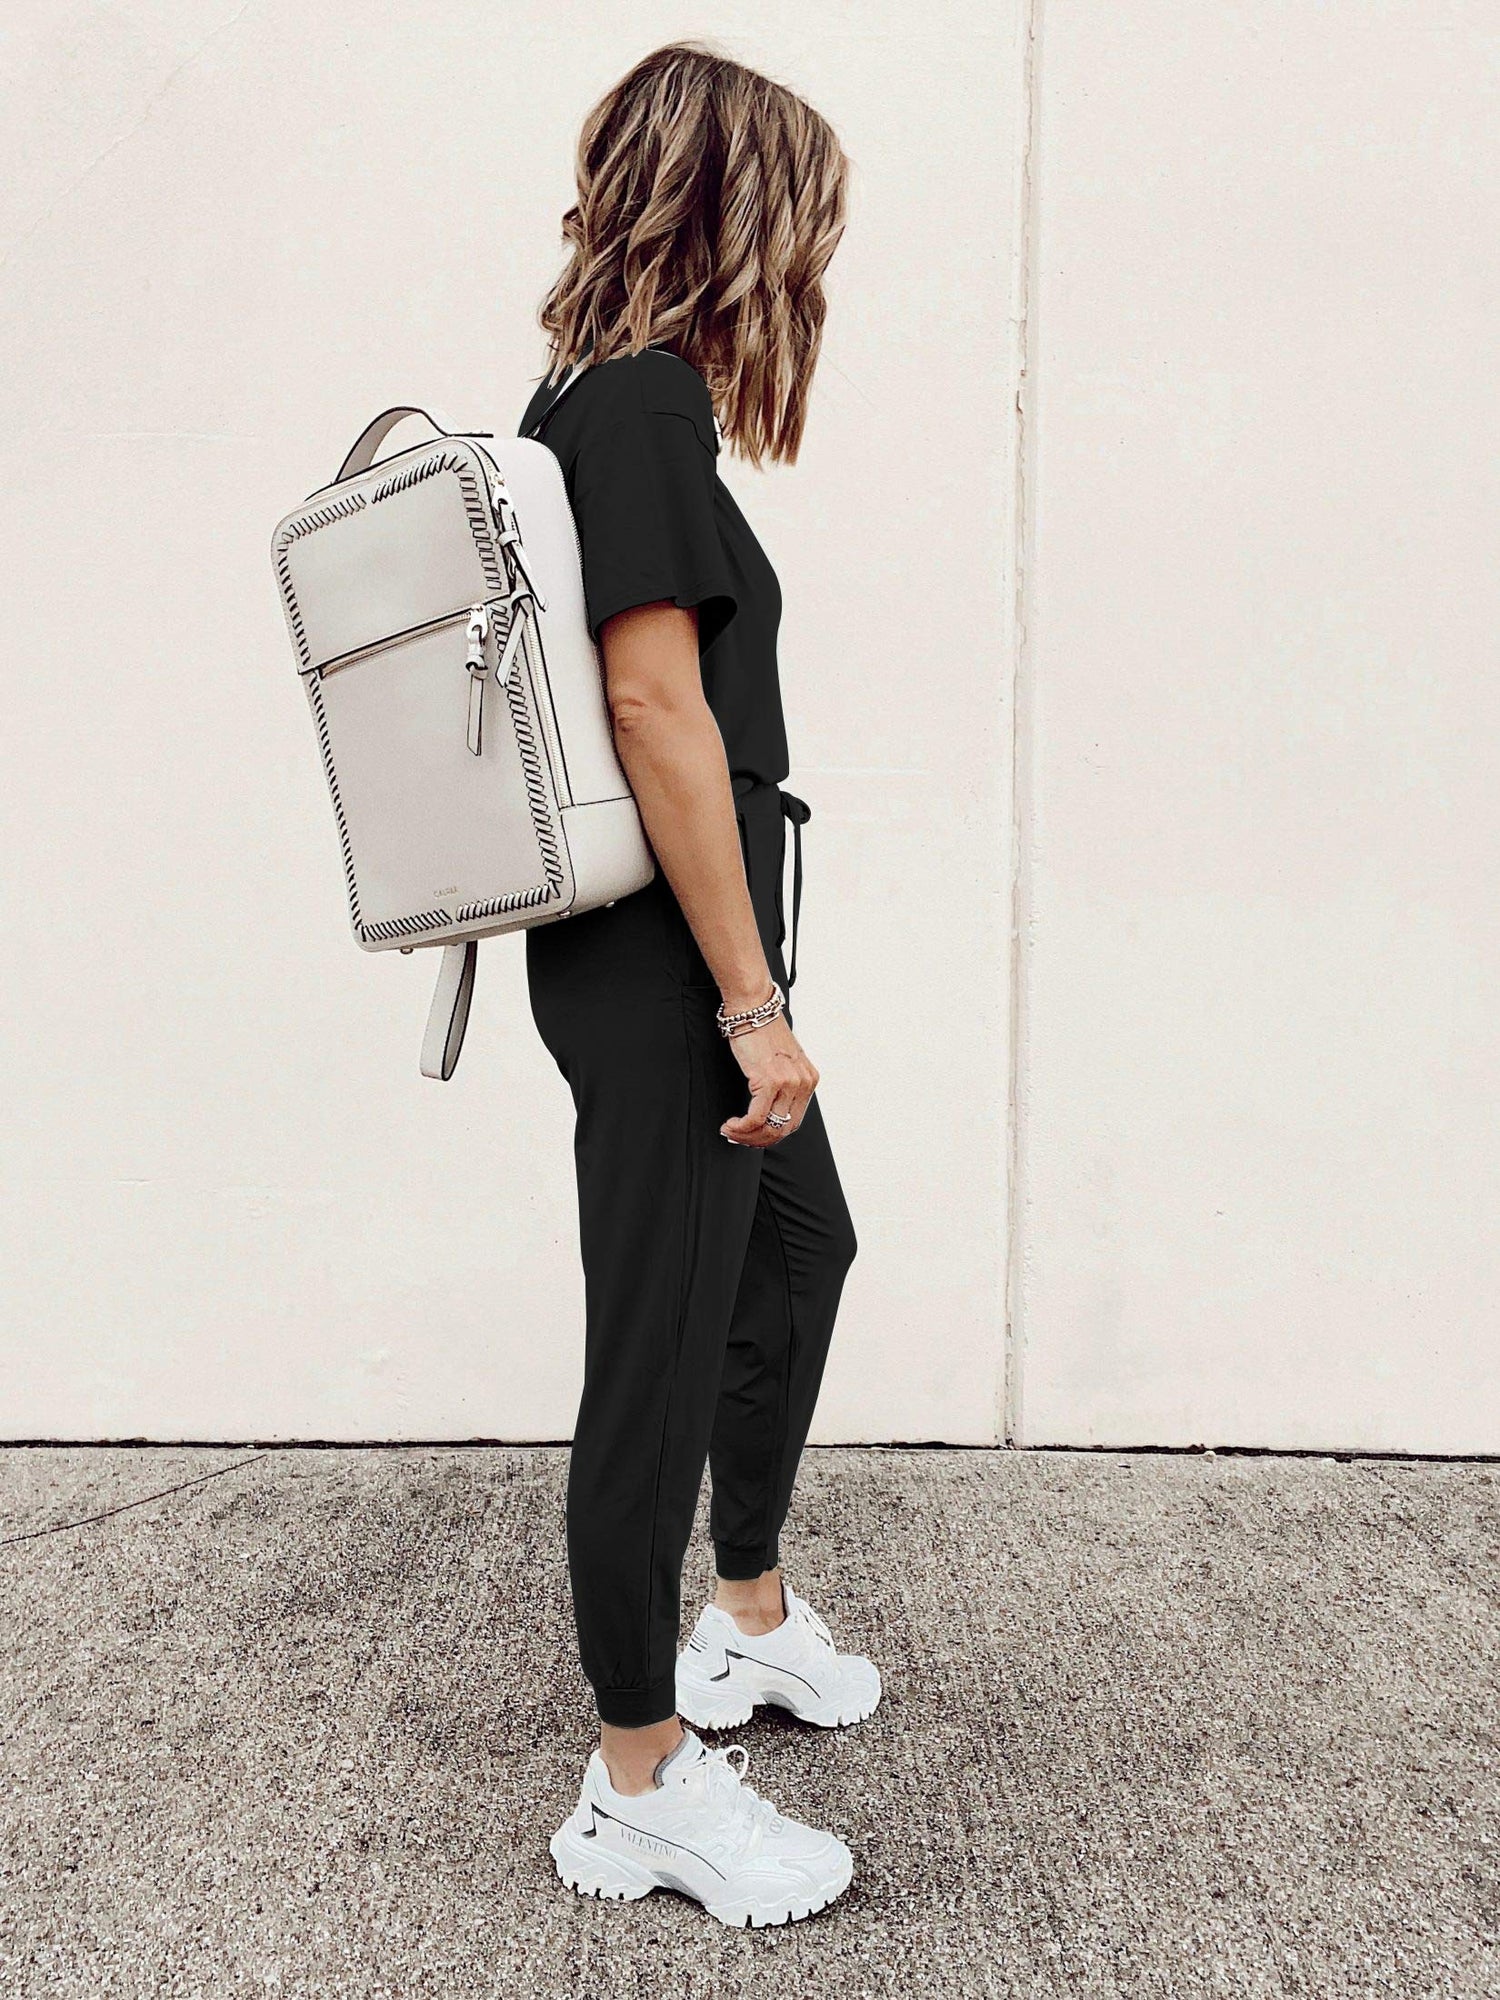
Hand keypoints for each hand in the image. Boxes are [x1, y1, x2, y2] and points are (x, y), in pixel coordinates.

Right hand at [720, 1014, 818, 1147]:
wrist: (752, 1008)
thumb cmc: (761, 1031)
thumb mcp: (781, 1060)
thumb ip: (782, 1082)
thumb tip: (766, 1111)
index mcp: (809, 1079)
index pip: (794, 1121)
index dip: (771, 1135)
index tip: (753, 1136)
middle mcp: (803, 1082)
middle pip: (783, 1128)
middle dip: (758, 1140)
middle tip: (738, 1138)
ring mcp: (788, 1082)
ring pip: (769, 1127)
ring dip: (746, 1135)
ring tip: (730, 1131)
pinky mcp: (769, 1081)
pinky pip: (756, 1117)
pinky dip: (741, 1126)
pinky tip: (730, 1124)